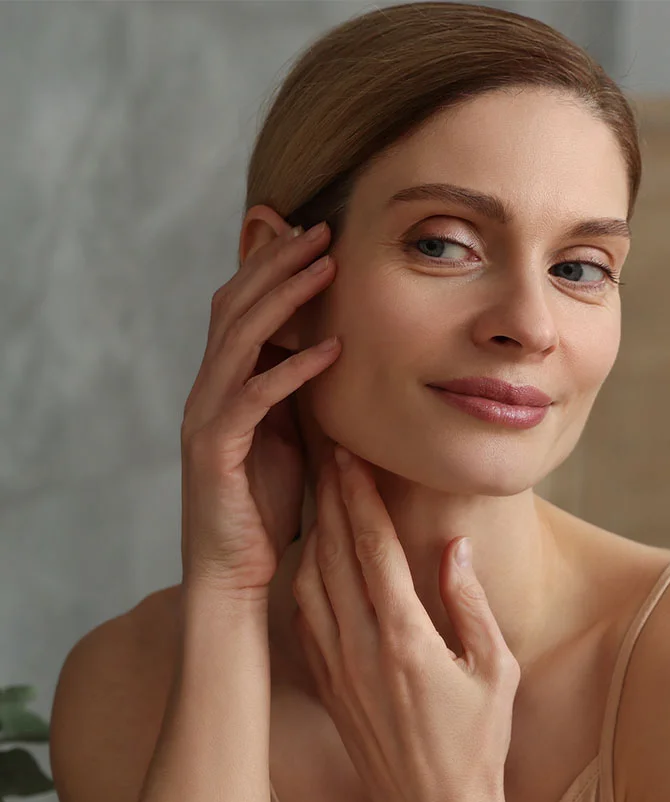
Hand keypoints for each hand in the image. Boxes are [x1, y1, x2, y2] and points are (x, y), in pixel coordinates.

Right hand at [180, 219, 340, 600]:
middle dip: (277, 263)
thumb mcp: (286, 437)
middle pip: (235, 307)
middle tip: (322, 230)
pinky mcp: (215, 449)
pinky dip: (293, 369)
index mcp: (222, 385)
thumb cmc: (262, 507)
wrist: (232, 570)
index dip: (271, 266)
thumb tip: (327, 350)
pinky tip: (331, 349)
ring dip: (285, 299)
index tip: (316, 237)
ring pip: (240, 339)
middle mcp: (206, 391)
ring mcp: (205, 417)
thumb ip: (293, 393)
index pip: (240, 308)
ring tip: (326, 268)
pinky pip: (254, 397)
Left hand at [291, 446, 520, 801]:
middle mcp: (360, 645)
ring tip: (317, 495)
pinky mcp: (326, 685)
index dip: (358, 495)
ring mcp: (336, 666)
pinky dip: (304, 577)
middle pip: (333, 553)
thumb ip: (469, 603)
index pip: (372, 547)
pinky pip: (304, 617)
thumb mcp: (495, 670)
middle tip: (324, 452)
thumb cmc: (477, 745)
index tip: (349, 453)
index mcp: (404, 637)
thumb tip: (454, 547)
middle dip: (329, 496)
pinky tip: (310, 559)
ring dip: (312, 532)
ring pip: (310, 581)